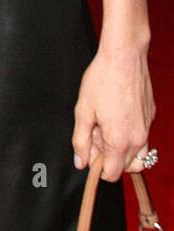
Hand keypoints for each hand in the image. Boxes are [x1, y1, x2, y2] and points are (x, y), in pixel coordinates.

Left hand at [73, 45, 154, 180]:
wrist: (124, 56)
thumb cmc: (102, 80)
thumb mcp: (83, 110)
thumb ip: (80, 140)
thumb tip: (80, 162)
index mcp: (119, 141)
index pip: (112, 174)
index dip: (97, 166)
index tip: (89, 148)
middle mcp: (138, 139)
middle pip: (124, 166)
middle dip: (108, 156)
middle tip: (96, 131)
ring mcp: (147, 128)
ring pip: (137, 155)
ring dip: (121, 149)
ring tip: (106, 126)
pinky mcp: (150, 116)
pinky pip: (142, 136)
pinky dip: (130, 134)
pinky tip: (116, 113)